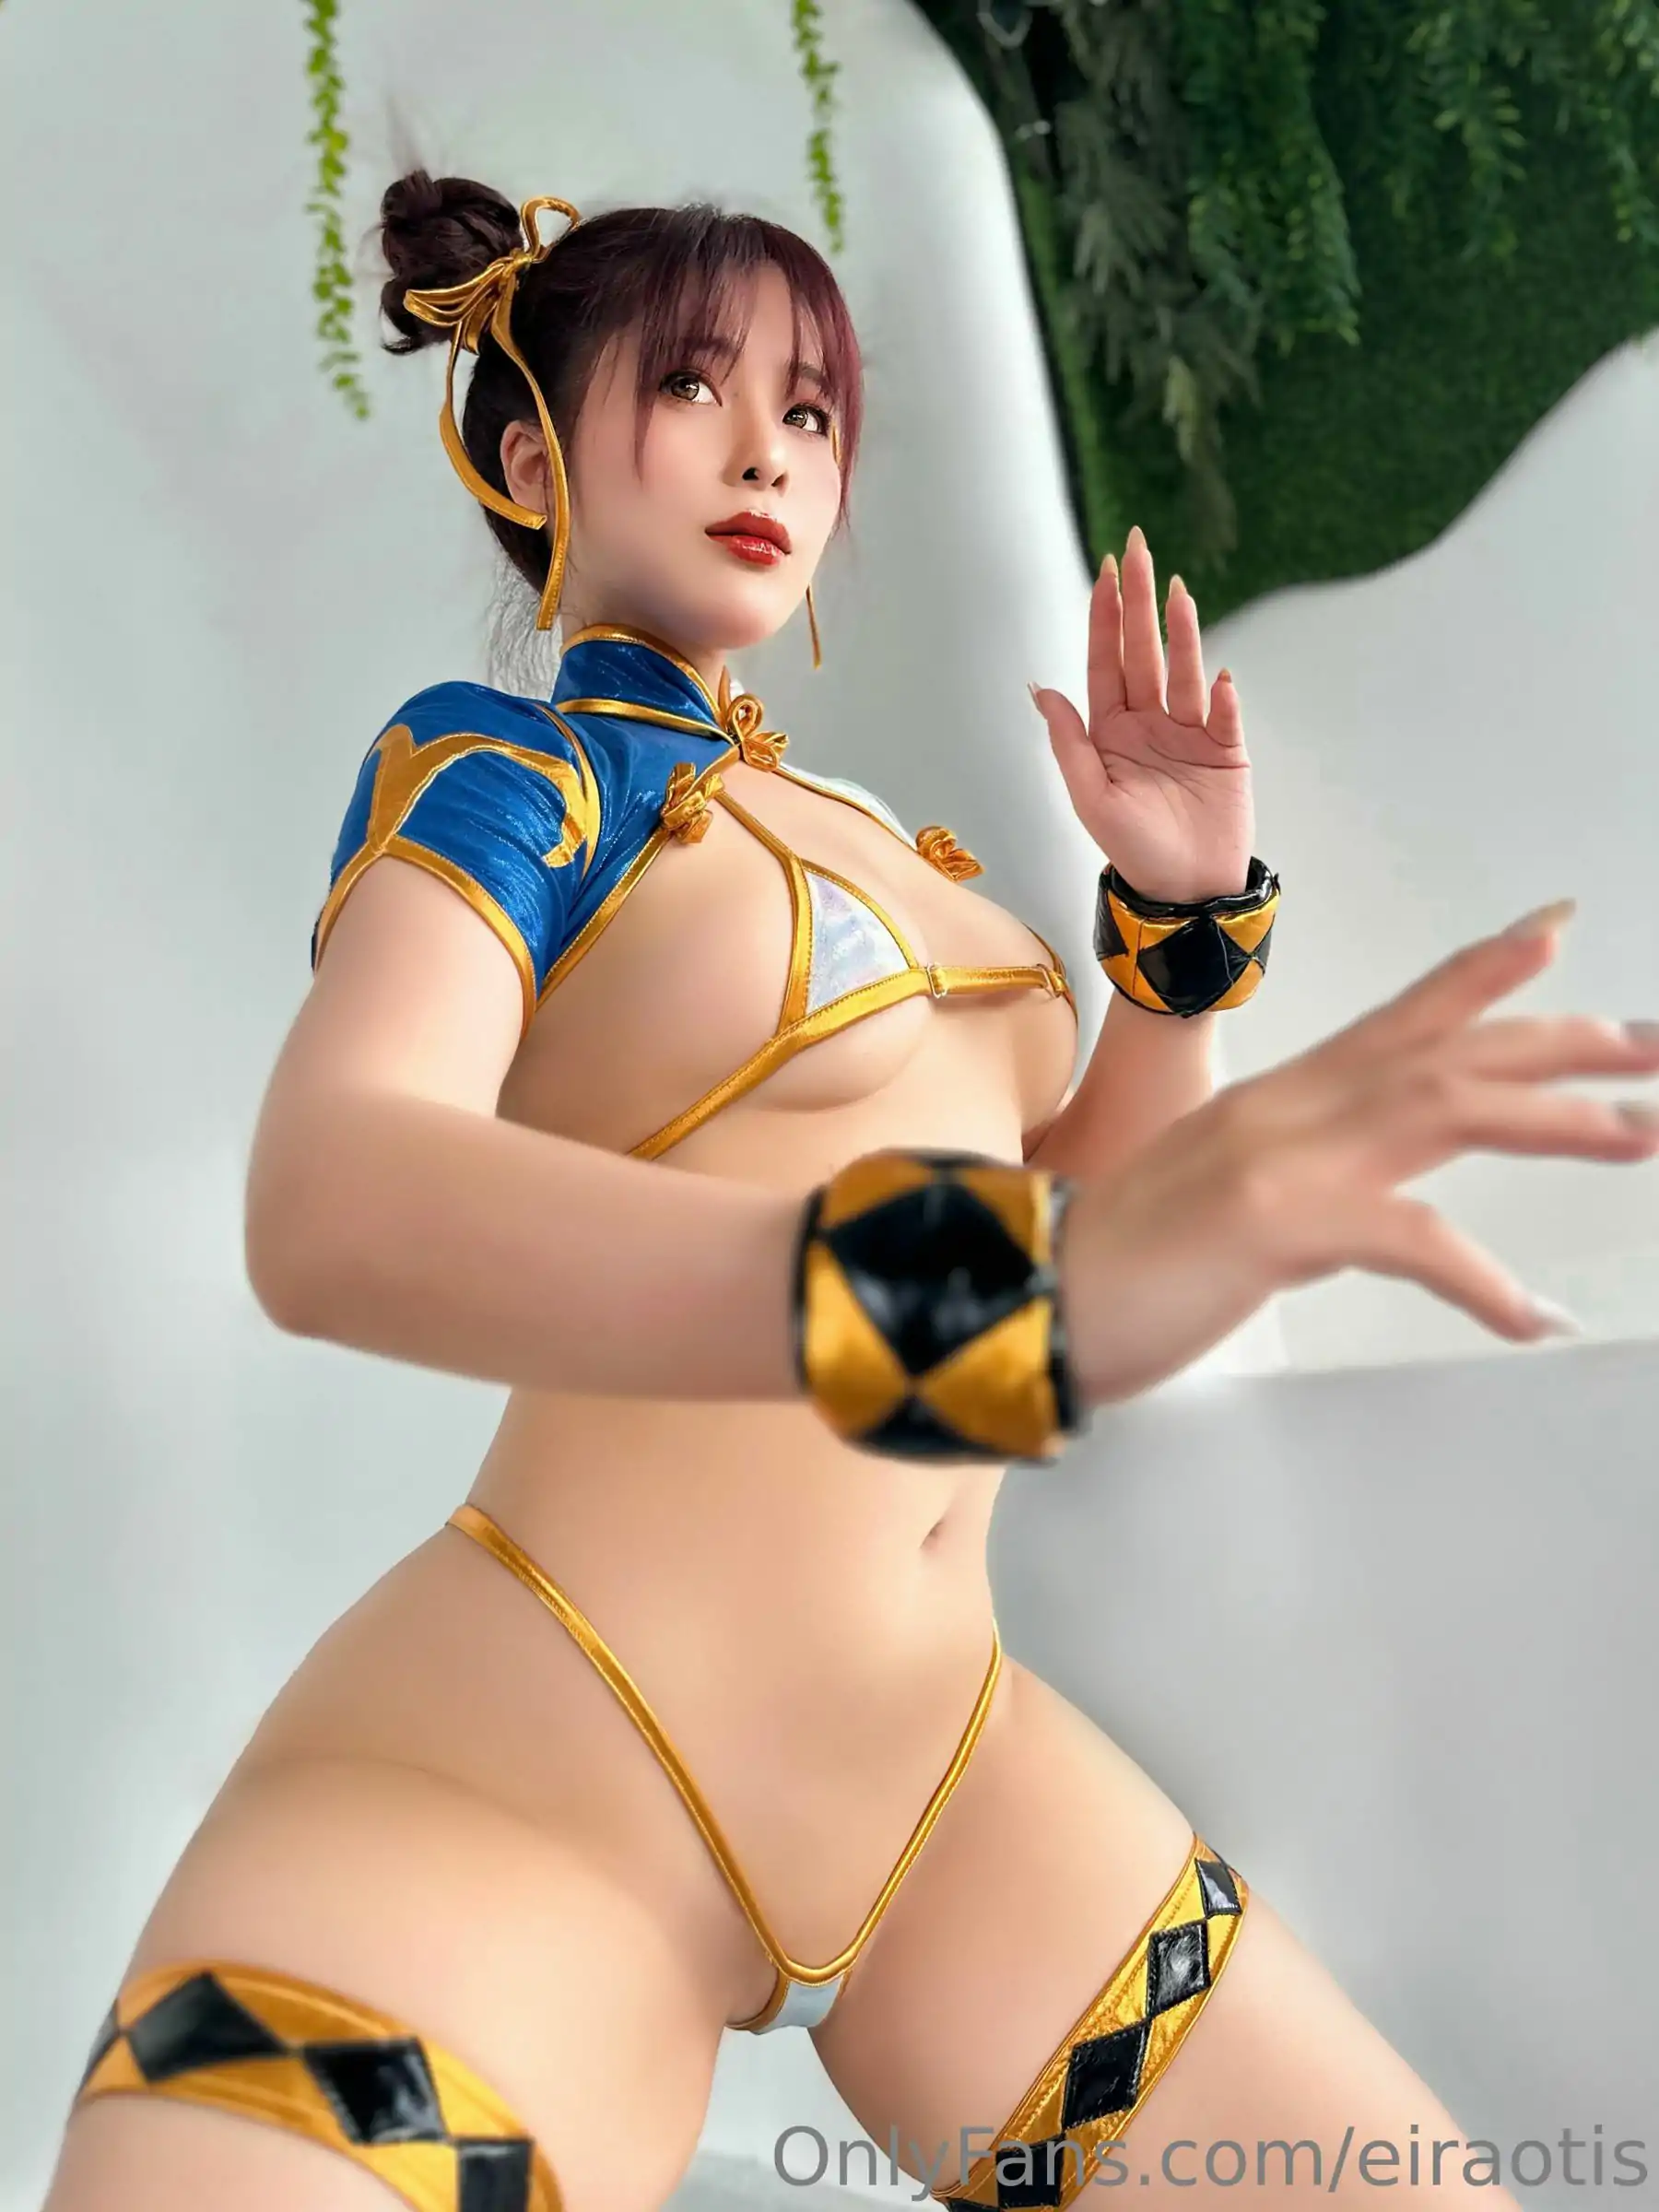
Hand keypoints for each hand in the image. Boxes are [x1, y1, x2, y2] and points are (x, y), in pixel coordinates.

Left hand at [1030, 525, 1253, 903]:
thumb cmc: (1132, 849)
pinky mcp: (1226, 749)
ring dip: (1181, 633)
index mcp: (1111, 730)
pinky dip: (1219, 695)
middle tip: (1138, 549)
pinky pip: (1223, 714)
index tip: (1104, 571)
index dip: (1104, 617)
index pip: (1105, 662)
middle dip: (1139, 601)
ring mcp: (1189, 731)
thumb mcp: (1091, 799)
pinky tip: (1214, 676)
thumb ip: (1069, 742)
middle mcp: (1149, 721)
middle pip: (1143, 651)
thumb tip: (1041, 689)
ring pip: (1183, 671)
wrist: (1183, 889)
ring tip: (1175, 592)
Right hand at [1057, 906, 1658, 1406]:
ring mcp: (1281, 1158)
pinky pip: (1408, 1236)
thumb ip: (1283, 1177)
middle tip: (1653, 1047)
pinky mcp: (1274, 1224)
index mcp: (1279, 1102)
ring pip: (1445, 1107)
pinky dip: (1479, 1279)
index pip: (1401, 1018)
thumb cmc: (1114, 1266)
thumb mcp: (1215, 1197)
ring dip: (1556, 1120)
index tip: (1558, 937)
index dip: (1485, 975)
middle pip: (1447, 1050)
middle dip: (1560, 1043)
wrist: (1026, 1297)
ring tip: (1645, 1135)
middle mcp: (1289, 1109)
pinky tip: (1532, 1317)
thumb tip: (1341, 1197)